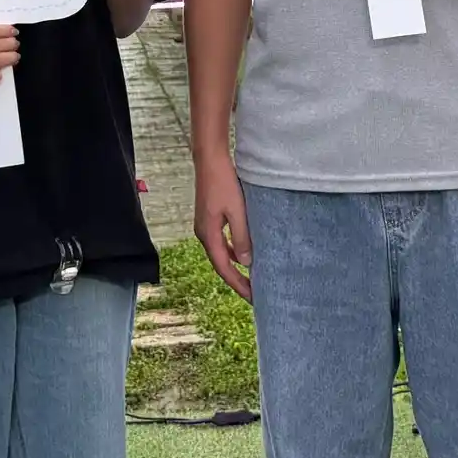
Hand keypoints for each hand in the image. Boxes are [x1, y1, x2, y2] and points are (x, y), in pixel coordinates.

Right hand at [193, 151, 251, 300]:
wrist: (209, 160)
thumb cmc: (223, 183)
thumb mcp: (237, 211)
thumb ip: (242, 237)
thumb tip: (246, 262)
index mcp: (208, 235)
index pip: (224, 268)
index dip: (238, 284)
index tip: (252, 297)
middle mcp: (203, 234)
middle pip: (221, 264)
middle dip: (237, 279)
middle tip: (254, 292)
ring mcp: (205, 226)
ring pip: (221, 253)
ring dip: (234, 266)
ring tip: (250, 277)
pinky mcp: (209, 218)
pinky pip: (221, 241)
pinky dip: (232, 251)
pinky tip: (243, 252)